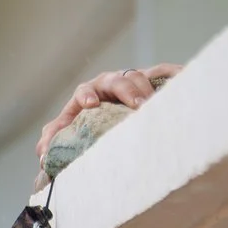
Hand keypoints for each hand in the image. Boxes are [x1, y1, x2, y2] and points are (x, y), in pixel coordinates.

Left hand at [37, 63, 180, 173]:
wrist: (105, 117)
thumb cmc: (85, 126)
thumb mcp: (67, 132)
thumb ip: (53, 139)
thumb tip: (42, 155)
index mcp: (87, 94)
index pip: (84, 91)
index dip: (86, 95)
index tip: (90, 104)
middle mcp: (109, 84)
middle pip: (118, 80)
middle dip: (127, 91)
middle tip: (137, 105)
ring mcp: (130, 81)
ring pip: (139, 77)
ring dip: (147, 90)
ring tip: (155, 106)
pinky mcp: (149, 81)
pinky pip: (163, 72)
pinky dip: (173, 72)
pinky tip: (185, 76)